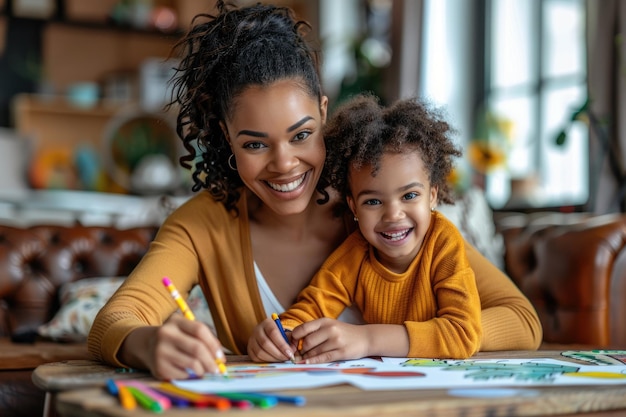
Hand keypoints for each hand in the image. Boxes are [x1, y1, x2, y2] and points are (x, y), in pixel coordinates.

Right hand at [120, 314, 225, 379]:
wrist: (146, 345)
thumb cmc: (174, 338)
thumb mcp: (184, 329)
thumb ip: (202, 338)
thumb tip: (219, 357)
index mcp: (175, 321)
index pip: (199, 330)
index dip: (213, 344)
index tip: (220, 356)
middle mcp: (165, 334)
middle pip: (197, 348)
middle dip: (211, 361)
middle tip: (217, 370)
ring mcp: (160, 351)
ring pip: (192, 363)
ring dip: (202, 370)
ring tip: (203, 371)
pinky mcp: (159, 368)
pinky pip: (183, 375)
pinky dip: (190, 376)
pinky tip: (188, 373)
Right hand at [247, 318, 295, 361]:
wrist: (267, 334)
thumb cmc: (279, 334)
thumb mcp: (285, 333)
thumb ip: (291, 339)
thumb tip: (293, 349)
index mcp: (267, 323)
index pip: (273, 333)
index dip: (282, 344)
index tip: (290, 352)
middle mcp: (257, 330)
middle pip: (265, 343)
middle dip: (278, 353)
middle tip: (287, 358)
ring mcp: (251, 340)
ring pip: (260, 352)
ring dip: (273, 358)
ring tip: (282, 359)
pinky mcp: (249, 350)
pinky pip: (256, 358)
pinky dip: (266, 361)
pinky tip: (274, 360)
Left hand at [291, 319, 409, 363]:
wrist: (365, 338)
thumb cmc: (344, 332)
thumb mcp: (330, 325)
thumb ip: (315, 330)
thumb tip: (295, 339)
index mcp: (325, 321)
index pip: (303, 328)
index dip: (294, 337)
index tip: (292, 343)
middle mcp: (330, 329)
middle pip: (308, 341)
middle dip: (301, 349)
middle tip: (299, 353)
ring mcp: (336, 341)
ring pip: (315, 351)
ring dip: (307, 357)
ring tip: (305, 358)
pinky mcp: (342, 352)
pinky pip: (323, 358)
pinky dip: (313, 361)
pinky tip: (307, 362)